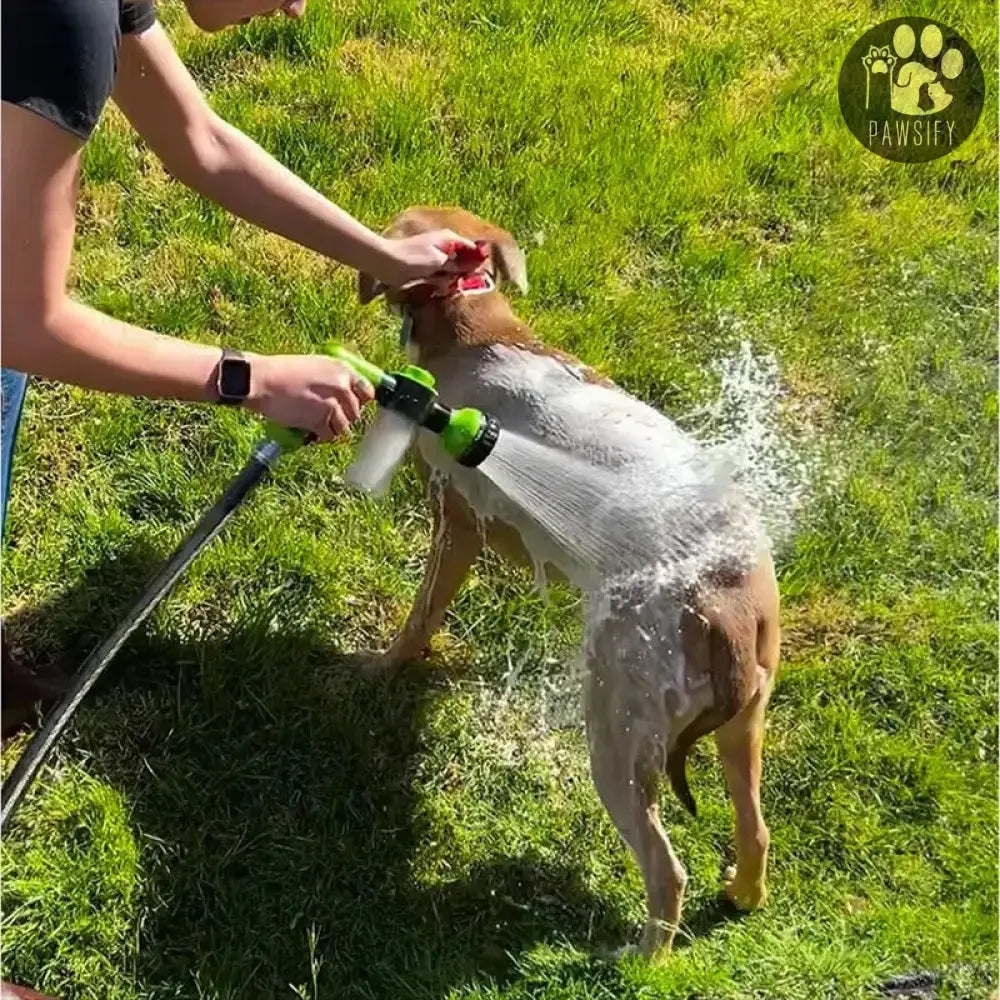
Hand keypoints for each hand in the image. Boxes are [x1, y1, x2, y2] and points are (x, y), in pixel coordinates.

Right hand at [246, 354, 374, 441]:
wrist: (261, 380)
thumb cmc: (282, 371)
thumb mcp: (314, 365)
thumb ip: (333, 378)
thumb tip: (344, 392)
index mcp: (342, 370)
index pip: (367, 391)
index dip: (360, 402)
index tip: (352, 407)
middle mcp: (342, 386)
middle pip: (356, 413)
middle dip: (344, 417)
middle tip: (329, 417)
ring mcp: (332, 405)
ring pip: (345, 427)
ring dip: (332, 428)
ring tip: (318, 425)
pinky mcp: (319, 421)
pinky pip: (330, 436)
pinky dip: (322, 437)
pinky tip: (312, 431)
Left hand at [373, 229, 477, 287]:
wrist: (387, 263)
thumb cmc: (413, 258)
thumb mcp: (438, 261)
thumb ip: (456, 264)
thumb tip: (473, 265)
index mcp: (449, 239)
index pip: (471, 248)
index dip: (479, 259)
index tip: (486, 273)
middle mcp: (444, 246)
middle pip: (463, 259)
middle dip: (467, 270)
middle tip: (472, 284)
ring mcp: (436, 257)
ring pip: (452, 269)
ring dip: (454, 278)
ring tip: (457, 287)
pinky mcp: (427, 267)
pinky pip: (441, 275)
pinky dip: (443, 281)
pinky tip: (443, 288)